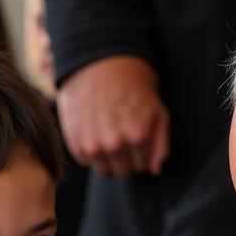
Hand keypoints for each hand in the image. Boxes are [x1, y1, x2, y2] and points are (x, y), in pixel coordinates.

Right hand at [56, 55, 169, 177]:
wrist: (100, 63)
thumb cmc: (133, 88)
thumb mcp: (157, 111)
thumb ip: (160, 144)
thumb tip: (155, 171)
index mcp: (138, 138)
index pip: (142, 167)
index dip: (141, 156)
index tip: (137, 141)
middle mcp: (114, 144)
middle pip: (123, 172)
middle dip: (126, 160)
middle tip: (123, 139)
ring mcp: (92, 143)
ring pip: (104, 171)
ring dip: (108, 159)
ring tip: (108, 136)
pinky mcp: (74, 139)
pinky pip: (85, 161)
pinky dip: (90, 152)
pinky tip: (94, 132)